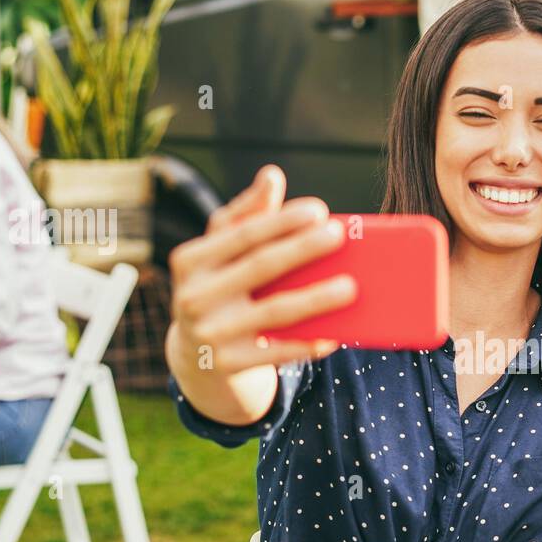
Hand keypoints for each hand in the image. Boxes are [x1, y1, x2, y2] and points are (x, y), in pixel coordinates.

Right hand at [165, 165, 356, 422]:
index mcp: (190, 260)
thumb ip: (246, 215)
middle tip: (339, 235)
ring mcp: (210, 334)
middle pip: (259, 268)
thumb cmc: (217, 288)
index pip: (242, 235)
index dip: (281, 222)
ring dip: (315, 299)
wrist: (196, 356)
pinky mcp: (229, 365)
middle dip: (301, 250)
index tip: (319, 210)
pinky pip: (277, 353)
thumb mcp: (219, 253)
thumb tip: (272, 175)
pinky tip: (336, 334)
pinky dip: (308, 344)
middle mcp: (193, 297)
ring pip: (273, 312)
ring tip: (351, 286)